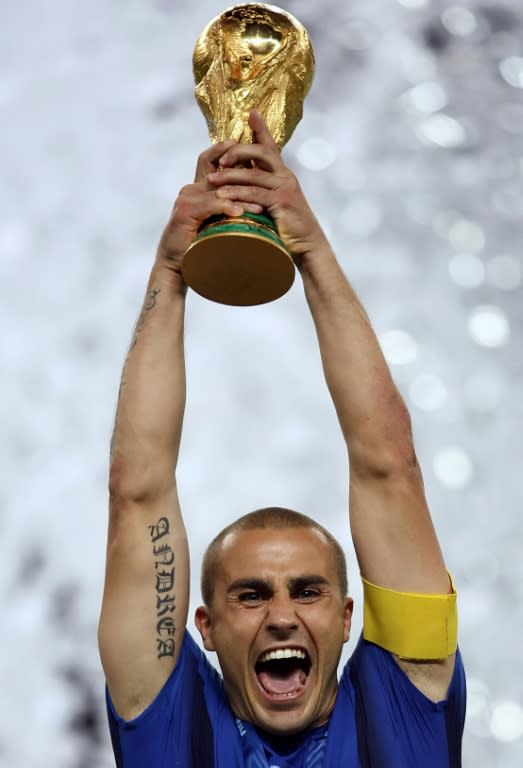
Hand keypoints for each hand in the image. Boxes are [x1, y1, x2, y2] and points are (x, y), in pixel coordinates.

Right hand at [155, 140, 263, 276]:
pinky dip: (227, 208)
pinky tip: (241, 214)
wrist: (176, 264)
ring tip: (260, 205)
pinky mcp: (186, 211)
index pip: (209, 161)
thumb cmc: (196, 245)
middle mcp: (191, 190)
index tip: (241, 144)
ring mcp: (187, 199)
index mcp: (196, 189)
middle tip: (260, 168)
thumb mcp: (213, 221)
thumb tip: (248, 204)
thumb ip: (224, 208)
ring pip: (219, 192)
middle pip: (216, 170)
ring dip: (242, 198)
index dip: (223, 149)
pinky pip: (211, 205)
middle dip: (238, 167)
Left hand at [207, 110, 327, 259]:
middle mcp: (285, 176)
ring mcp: (284, 187)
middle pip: (260, 153)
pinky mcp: (281, 202)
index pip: (271, 146)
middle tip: (219, 159)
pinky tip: (223, 197)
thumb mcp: (275, 203)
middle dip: (237, 152)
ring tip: (212, 180)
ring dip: (230, 175)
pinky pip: (255, 194)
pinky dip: (238, 194)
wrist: (307, 245)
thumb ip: (262, 190)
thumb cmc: (288, 226)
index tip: (251, 113)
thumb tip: (243, 183)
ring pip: (253, 174)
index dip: (261, 129)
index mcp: (283, 173)